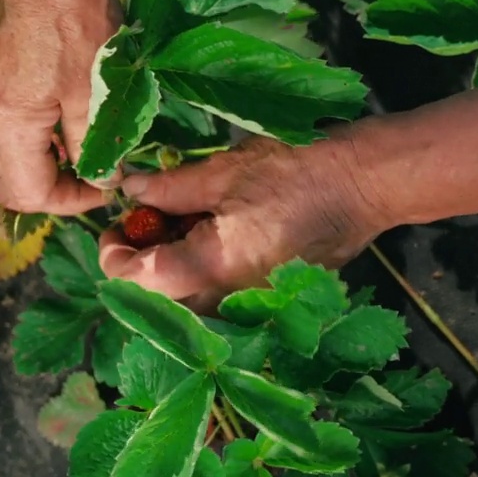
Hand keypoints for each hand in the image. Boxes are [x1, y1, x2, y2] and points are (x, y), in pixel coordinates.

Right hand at [0, 0, 122, 213]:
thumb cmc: (77, 20)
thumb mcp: (96, 90)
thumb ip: (94, 144)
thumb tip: (101, 178)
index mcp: (8, 125)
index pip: (30, 193)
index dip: (72, 202)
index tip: (105, 186)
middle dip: (31, 191)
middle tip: (72, 179)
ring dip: (5, 164)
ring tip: (47, 153)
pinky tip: (22, 118)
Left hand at [97, 128, 389, 311]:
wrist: (364, 186)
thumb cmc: (296, 171)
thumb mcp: (222, 172)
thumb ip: (168, 190)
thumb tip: (131, 192)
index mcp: (211, 270)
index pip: (137, 282)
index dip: (113, 255)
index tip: (113, 227)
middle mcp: (228, 300)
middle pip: (160, 297)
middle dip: (143, 259)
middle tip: (147, 217)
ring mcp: (252, 304)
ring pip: (188, 299)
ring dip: (171, 264)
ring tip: (181, 218)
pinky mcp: (268, 299)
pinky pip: (218, 295)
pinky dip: (202, 268)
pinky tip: (211, 230)